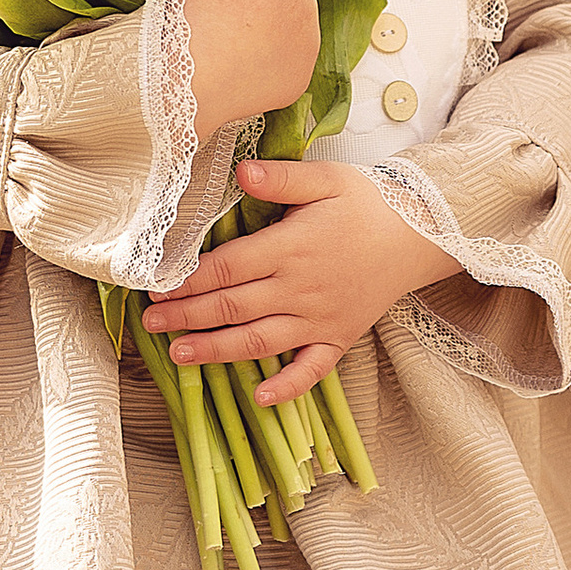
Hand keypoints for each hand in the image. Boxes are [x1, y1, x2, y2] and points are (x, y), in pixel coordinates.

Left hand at [142, 157, 460, 404]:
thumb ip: (281, 177)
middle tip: (150, 324)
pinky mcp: (338, 338)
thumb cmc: (369, 203)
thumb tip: (241, 172)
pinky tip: (260, 397)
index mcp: (291, 249)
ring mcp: (318, 320)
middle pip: (232, 307)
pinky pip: (311, 370)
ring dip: (215, 351)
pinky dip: (287, 387)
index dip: (187, 280)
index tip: (157, 286)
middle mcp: (299, 290)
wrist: (420, 235)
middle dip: (186, 317)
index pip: (226, 269)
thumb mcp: (326, 178)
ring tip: (180, 355)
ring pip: (258, 342)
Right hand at [166, 0, 319, 135]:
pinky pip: (289, 54)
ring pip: (288, 15)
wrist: (181, 92)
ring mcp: (308, 45)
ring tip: (228, 28)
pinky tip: (243, 55)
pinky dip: (272, 52)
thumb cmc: (185, 21)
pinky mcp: (300, 78)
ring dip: (268, 16)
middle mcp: (308, 4)